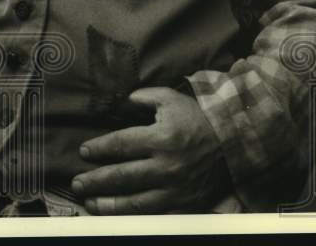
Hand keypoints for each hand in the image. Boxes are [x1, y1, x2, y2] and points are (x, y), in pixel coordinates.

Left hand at [72, 87, 229, 213]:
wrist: (237, 143)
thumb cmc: (200, 119)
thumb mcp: (172, 99)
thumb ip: (145, 98)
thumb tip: (124, 101)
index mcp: (161, 138)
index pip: (120, 144)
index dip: (99, 149)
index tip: (83, 152)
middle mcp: (166, 166)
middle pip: (122, 176)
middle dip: (95, 181)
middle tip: (77, 183)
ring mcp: (176, 189)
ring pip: (135, 202)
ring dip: (109, 204)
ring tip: (90, 203)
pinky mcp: (186, 204)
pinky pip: (156, 216)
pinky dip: (135, 218)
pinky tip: (119, 217)